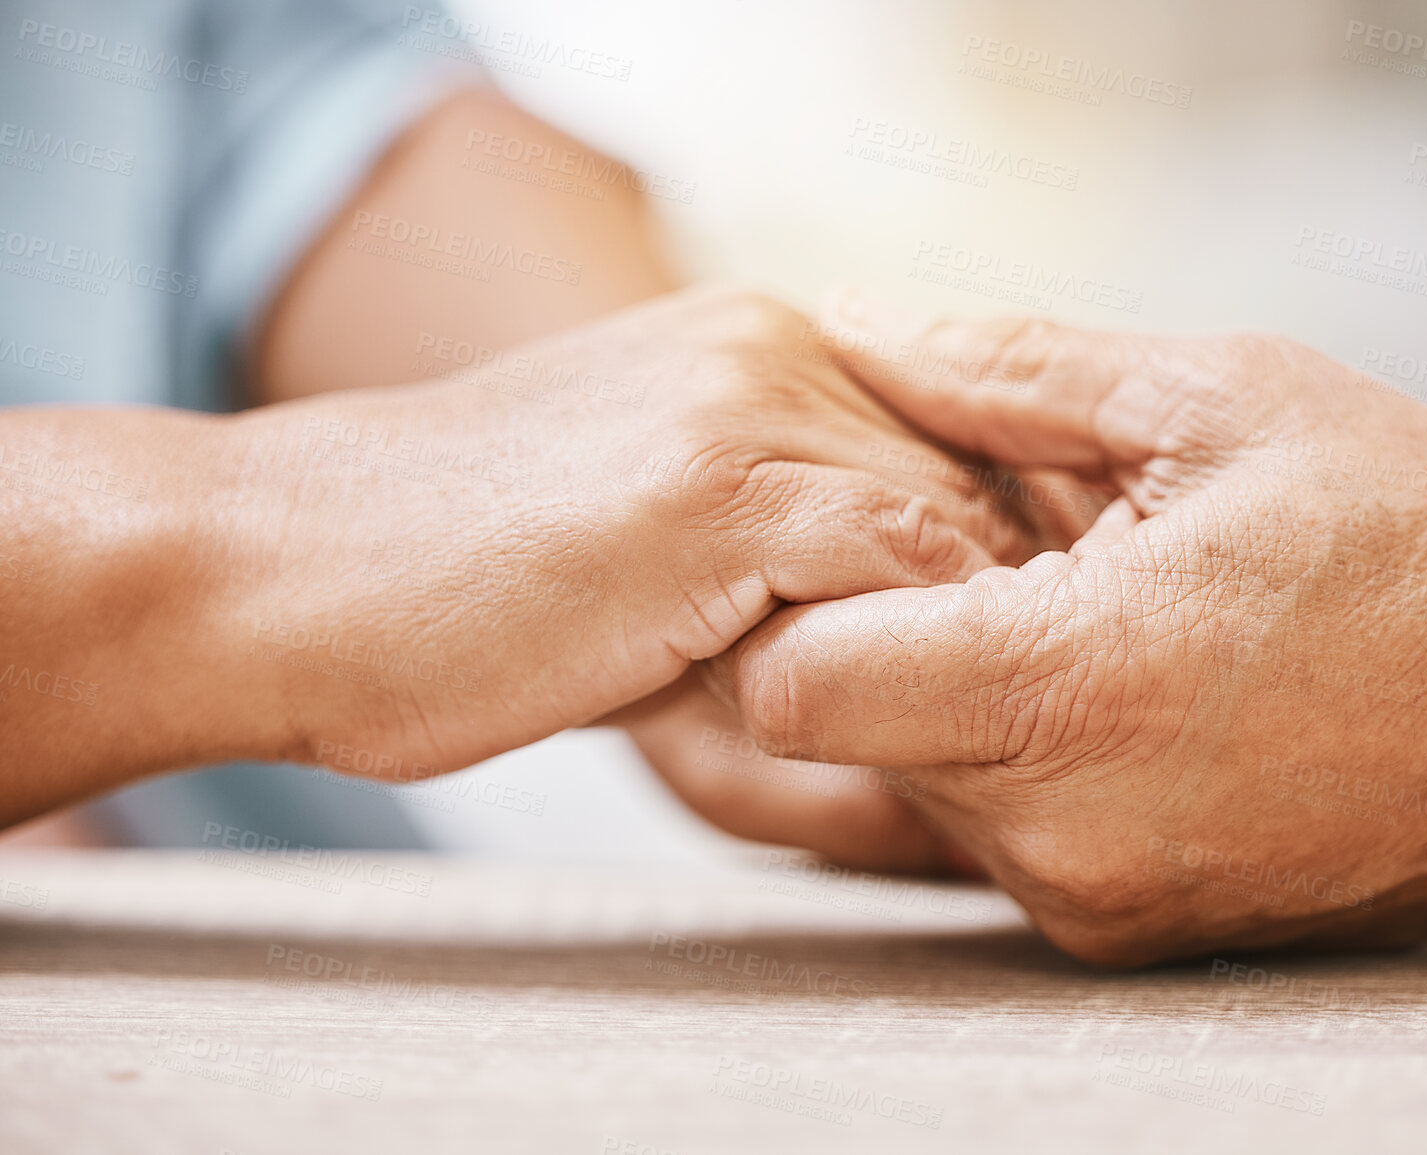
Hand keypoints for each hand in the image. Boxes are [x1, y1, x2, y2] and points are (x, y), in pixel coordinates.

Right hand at [0, 288, 1029, 821]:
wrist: (285, 569)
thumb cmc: (456, 583)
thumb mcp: (651, 534)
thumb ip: (782, 552)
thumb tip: (925, 639)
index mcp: (763, 344)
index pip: (952, 449)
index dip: (991, 575)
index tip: (1006, 676)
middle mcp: (775, 344)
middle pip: (974, 487)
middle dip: (999, 619)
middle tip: (1008, 736)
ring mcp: (750, 401)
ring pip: (956, 530)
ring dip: (974, 652)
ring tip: (968, 763)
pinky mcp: (722, 484)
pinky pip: (897, 569)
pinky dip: (919, 665)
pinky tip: (895, 747)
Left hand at [720, 301, 1426, 964]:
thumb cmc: (1424, 539)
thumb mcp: (1219, 401)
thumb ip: (1006, 370)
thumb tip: (858, 324)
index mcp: (1072, 688)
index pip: (795, 683)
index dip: (800, 592)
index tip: (873, 528)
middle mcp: (1061, 829)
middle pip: (844, 730)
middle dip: (882, 627)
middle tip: (994, 547)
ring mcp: (1092, 898)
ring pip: (914, 783)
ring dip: (954, 690)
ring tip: (1080, 609)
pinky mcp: (1124, 930)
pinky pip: (998, 832)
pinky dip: (1018, 755)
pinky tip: (1117, 686)